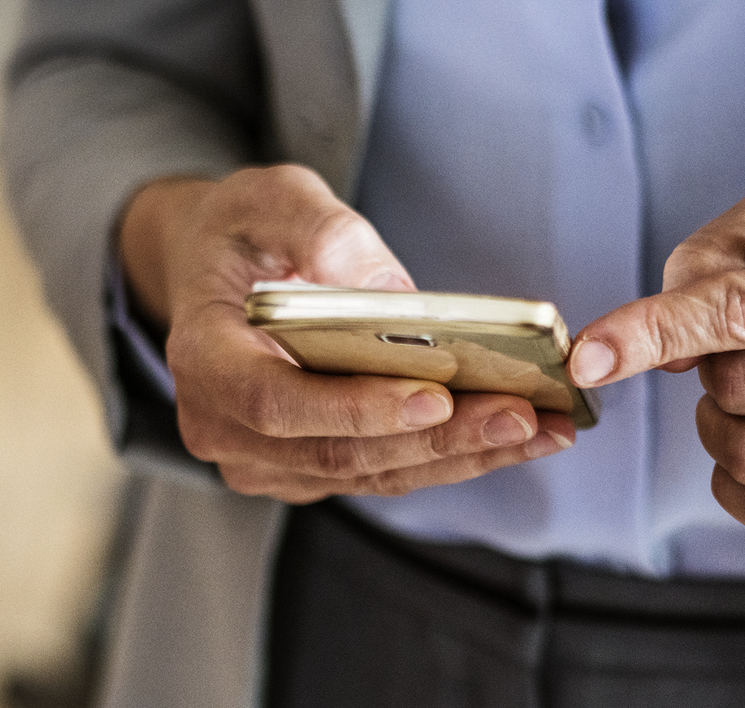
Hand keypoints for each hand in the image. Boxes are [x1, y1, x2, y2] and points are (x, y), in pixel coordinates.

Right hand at [117, 165, 575, 502]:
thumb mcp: (270, 197)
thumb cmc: (241, 231)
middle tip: (521, 415)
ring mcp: (265, 461)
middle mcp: (224, 428)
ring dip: (462, 457)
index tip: (435, 397)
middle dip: (438, 439)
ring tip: (542, 429)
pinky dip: (452, 457)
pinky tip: (516, 434)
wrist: (213, 272)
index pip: (276, 402)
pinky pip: (384, 474)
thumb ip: (320, 230)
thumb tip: (392, 292)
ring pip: (371, 474)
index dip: (356, 409)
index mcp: (202, 359)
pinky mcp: (306, 471)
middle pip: (338, 452)